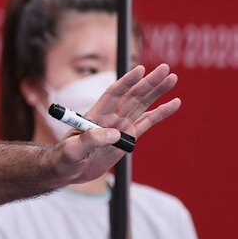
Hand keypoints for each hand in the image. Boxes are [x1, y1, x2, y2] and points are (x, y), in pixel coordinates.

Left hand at [54, 63, 181, 184]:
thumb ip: (91, 140)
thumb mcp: (72, 150)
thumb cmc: (63, 158)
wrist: (66, 170)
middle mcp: (110, 117)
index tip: (140, 70)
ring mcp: (120, 126)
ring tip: (172, 78)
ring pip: (142, 104)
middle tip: (165, 68)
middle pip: (132, 95)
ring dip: (157, 91)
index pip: (113, 94)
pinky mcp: (128, 138)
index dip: (126, 82)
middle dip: (149, 82)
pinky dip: (161, 113)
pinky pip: (147, 122)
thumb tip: (114, 133)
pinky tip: (174, 103)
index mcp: (95, 116)